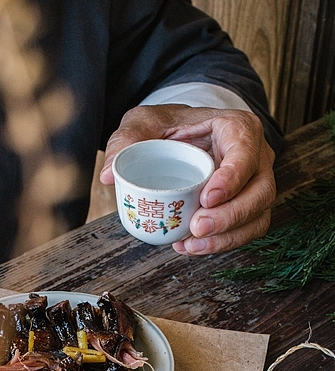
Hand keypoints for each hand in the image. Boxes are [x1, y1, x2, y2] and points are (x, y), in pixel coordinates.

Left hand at [100, 104, 275, 253]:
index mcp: (237, 128)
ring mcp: (255, 184)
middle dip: (231, 216)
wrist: (180, 137)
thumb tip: (110, 174)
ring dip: (227, 237)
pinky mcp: (247, 207)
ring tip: (190, 245)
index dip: (232, 178)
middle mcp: (255, 156)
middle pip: (260, 191)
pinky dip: (222, 244)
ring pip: (257, 216)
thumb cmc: (169, 126)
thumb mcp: (144, 123)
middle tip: (197, 228)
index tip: (206, 198)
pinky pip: (246, 231)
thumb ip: (126, 142)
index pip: (246, 153)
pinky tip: (191, 247)